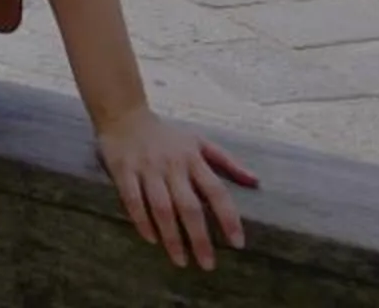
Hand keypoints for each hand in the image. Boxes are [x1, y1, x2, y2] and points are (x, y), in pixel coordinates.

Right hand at [95, 109, 255, 269]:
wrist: (123, 114)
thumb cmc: (166, 134)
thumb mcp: (199, 141)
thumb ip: (227, 161)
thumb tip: (256, 182)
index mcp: (193, 159)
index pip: (216, 191)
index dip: (228, 218)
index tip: (238, 243)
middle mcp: (172, 165)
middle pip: (188, 206)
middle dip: (199, 238)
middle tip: (208, 264)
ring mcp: (146, 168)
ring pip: (161, 207)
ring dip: (171, 236)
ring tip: (181, 260)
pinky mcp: (122, 170)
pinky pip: (132, 199)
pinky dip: (141, 220)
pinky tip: (151, 239)